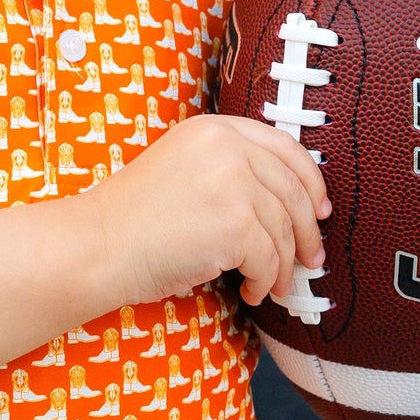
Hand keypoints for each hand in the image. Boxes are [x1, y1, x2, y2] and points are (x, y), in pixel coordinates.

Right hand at [92, 113, 330, 309]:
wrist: (98, 244)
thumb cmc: (133, 219)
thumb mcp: (183, 168)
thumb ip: (229, 168)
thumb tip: (288, 203)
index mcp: (214, 128)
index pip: (284, 147)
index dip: (310, 180)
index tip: (320, 207)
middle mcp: (228, 147)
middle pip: (294, 190)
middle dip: (308, 230)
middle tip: (312, 258)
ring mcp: (234, 183)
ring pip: (283, 230)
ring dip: (282, 265)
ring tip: (273, 285)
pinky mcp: (235, 225)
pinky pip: (269, 260)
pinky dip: (265, 282)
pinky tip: (250, 291)